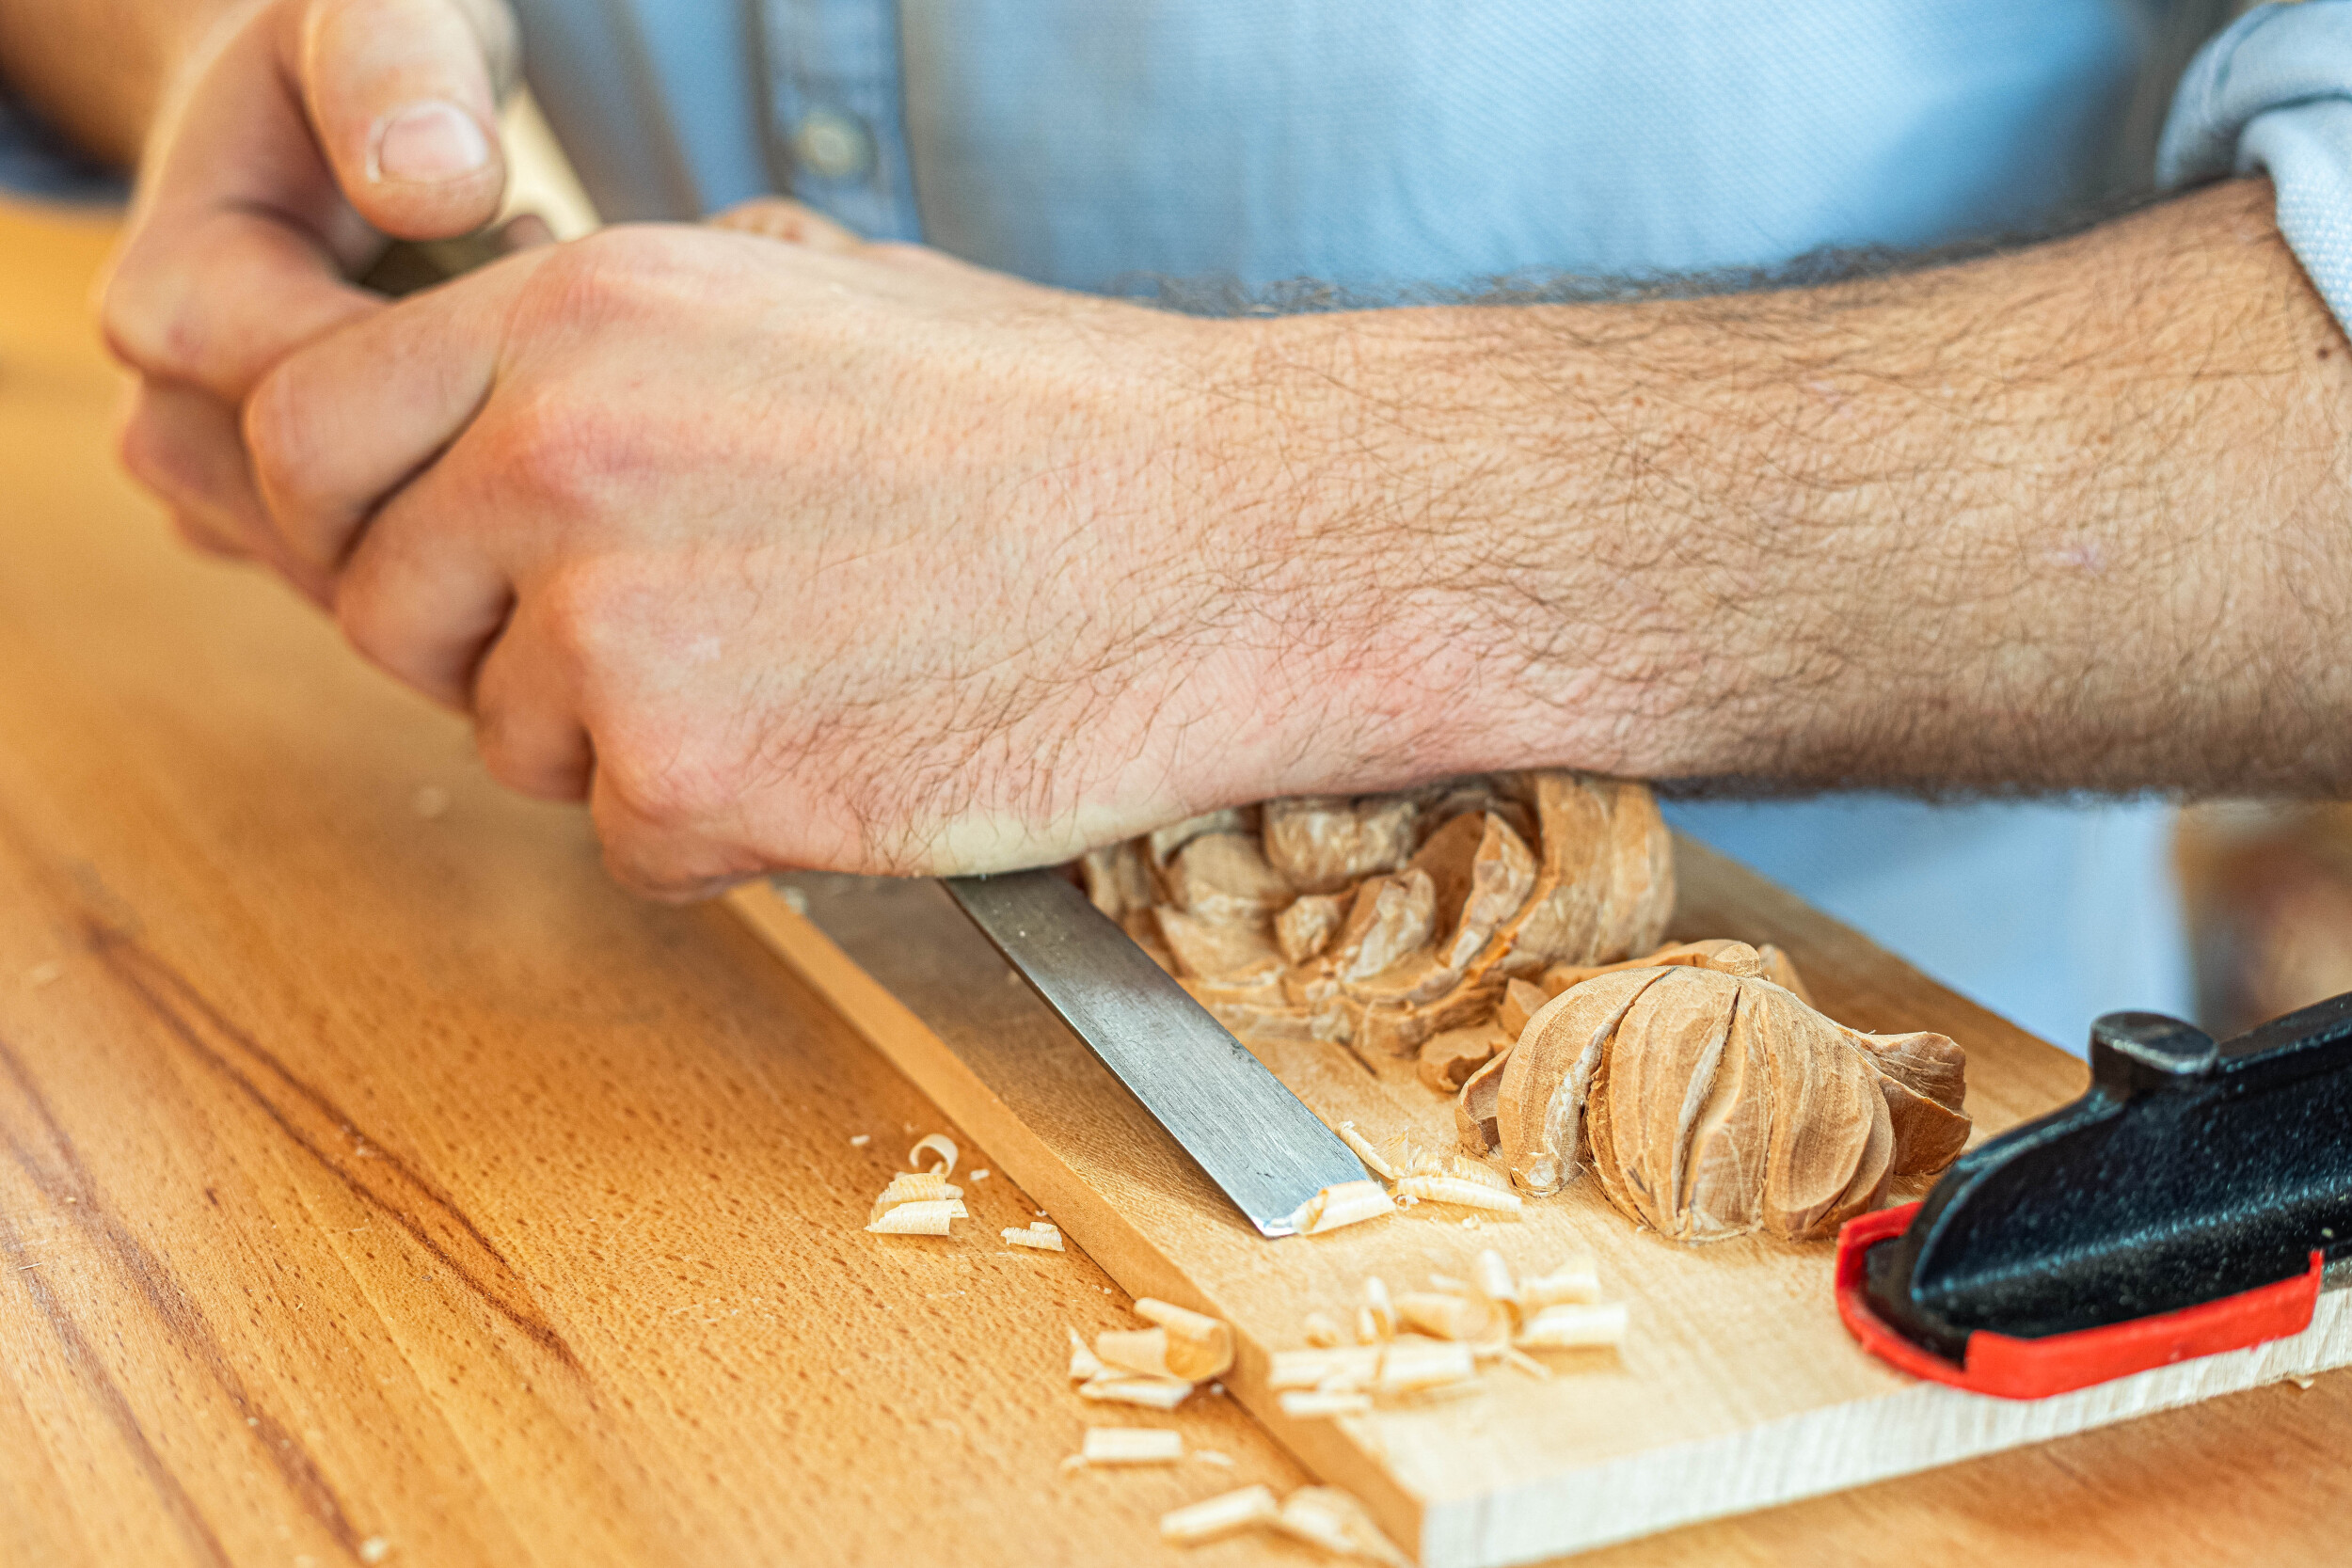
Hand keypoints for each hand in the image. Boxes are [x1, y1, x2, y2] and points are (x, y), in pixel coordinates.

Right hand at [100, 0, 518, 594]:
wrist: (312, 118)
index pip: (334, 422)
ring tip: (521, 333)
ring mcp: (222, 496)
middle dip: (477, 422)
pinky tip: (501, 393)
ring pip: (388, 561)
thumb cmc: (361, 63)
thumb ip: (396, 71)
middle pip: (361, 514)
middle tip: (549, 305)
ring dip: (478, 466)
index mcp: (169, 308)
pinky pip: (399, 571)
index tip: (536, 249)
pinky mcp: (284, 535)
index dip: (466, 358)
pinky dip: (465, 498)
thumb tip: (435, 189)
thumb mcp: (379, 13)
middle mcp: (174, 425)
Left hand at [240, 215, 1418, 896]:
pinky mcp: (691, 780)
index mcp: (581, 312)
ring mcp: (615, 626)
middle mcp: (560, 454)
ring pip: (504, 736)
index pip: (312, 423)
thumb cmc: (1055, 426)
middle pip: (376, 600)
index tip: (431, 557)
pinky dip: (716, 831)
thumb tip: (507, 390)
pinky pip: (623, 845)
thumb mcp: (812, 292)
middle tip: (622, 650)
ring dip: (616, 741)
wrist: (1225, 544)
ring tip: (792, 685)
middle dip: (470, 642)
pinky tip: (838, 755)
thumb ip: (622, 335)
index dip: (355, 511)